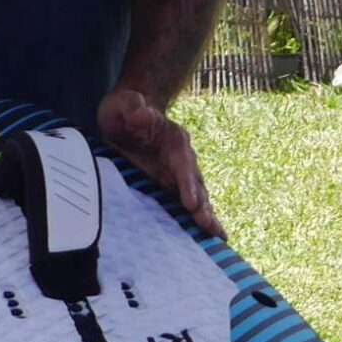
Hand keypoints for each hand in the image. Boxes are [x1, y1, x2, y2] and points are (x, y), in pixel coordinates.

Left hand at [97, 88, 222, 237]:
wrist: (129, 113)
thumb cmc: (125, 109)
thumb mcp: (124, 104)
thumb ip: (133, 107)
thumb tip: (141, 113)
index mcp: (173, 139)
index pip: (182, 162)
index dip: (187, 182)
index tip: (191, 202)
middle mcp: (182, 158)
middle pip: (195, 183)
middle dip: (202, 205)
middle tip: (209, 226)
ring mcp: (179, 173)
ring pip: (196, 196)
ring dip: (205, 215)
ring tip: (217, 236)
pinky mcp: (172, 184)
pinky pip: (188, 203)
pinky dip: (198, 218)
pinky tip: (209, 237)